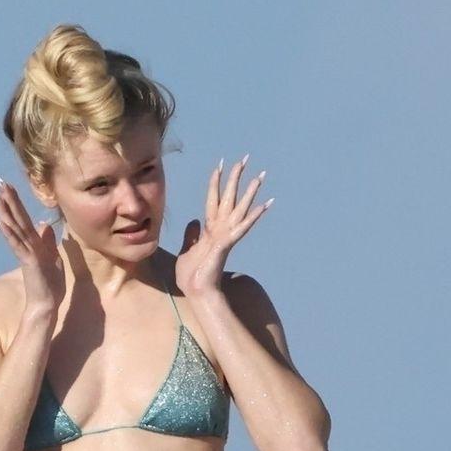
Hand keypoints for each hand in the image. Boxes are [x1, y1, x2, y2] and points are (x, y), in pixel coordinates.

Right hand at [0, 179, 63, 313]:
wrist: (47, 304)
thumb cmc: (50, 285)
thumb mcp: (53, 259)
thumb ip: (48, 242)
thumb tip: (45, 226)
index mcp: (34, 243)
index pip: (23, 219)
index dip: (16, 202)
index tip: (7, 186)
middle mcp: (26, 245)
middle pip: (16, 219)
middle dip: (7, 200)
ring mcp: (25, 253)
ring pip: (13, 229)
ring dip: (5, 212)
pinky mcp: (27, 262)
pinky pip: (17, 245)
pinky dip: (9, 234)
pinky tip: (1, 222)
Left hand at [175, 155, 271, 297]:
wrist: (196, 292)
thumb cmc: (191, 275)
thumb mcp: (186, 249)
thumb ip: (191, 235)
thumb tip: (195, 220)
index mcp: (209, 229)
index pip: (213, 199)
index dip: (216, 182)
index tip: (221, 164)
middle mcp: (221, 229)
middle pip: (230, 198)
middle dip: (236, 178)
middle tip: (245, 159)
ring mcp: (226, 236)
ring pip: (240, 208)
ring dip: (250, 192)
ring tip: (260, 176)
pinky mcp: (227, 244)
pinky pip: (242, 227)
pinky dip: (253, 216)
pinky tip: (264, 205)